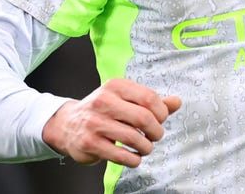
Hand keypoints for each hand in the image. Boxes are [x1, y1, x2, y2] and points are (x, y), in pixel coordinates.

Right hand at [41, 78, 182, 167]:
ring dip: (146, 147)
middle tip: (155, 136)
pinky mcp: (90, 143)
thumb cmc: (103, 111)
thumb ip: (151, 101)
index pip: (149, 97)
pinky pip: (121, 155)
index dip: (162, 112)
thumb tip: (177, 102)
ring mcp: (95, 123)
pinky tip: (134, 157)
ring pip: (134, 138)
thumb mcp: (124, 99)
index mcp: (115, 86)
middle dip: (156, 131)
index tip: (160, 120)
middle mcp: (103, 101)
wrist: (67, 124)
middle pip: (144, 118)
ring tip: (145, 147)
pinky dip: (134, 159)